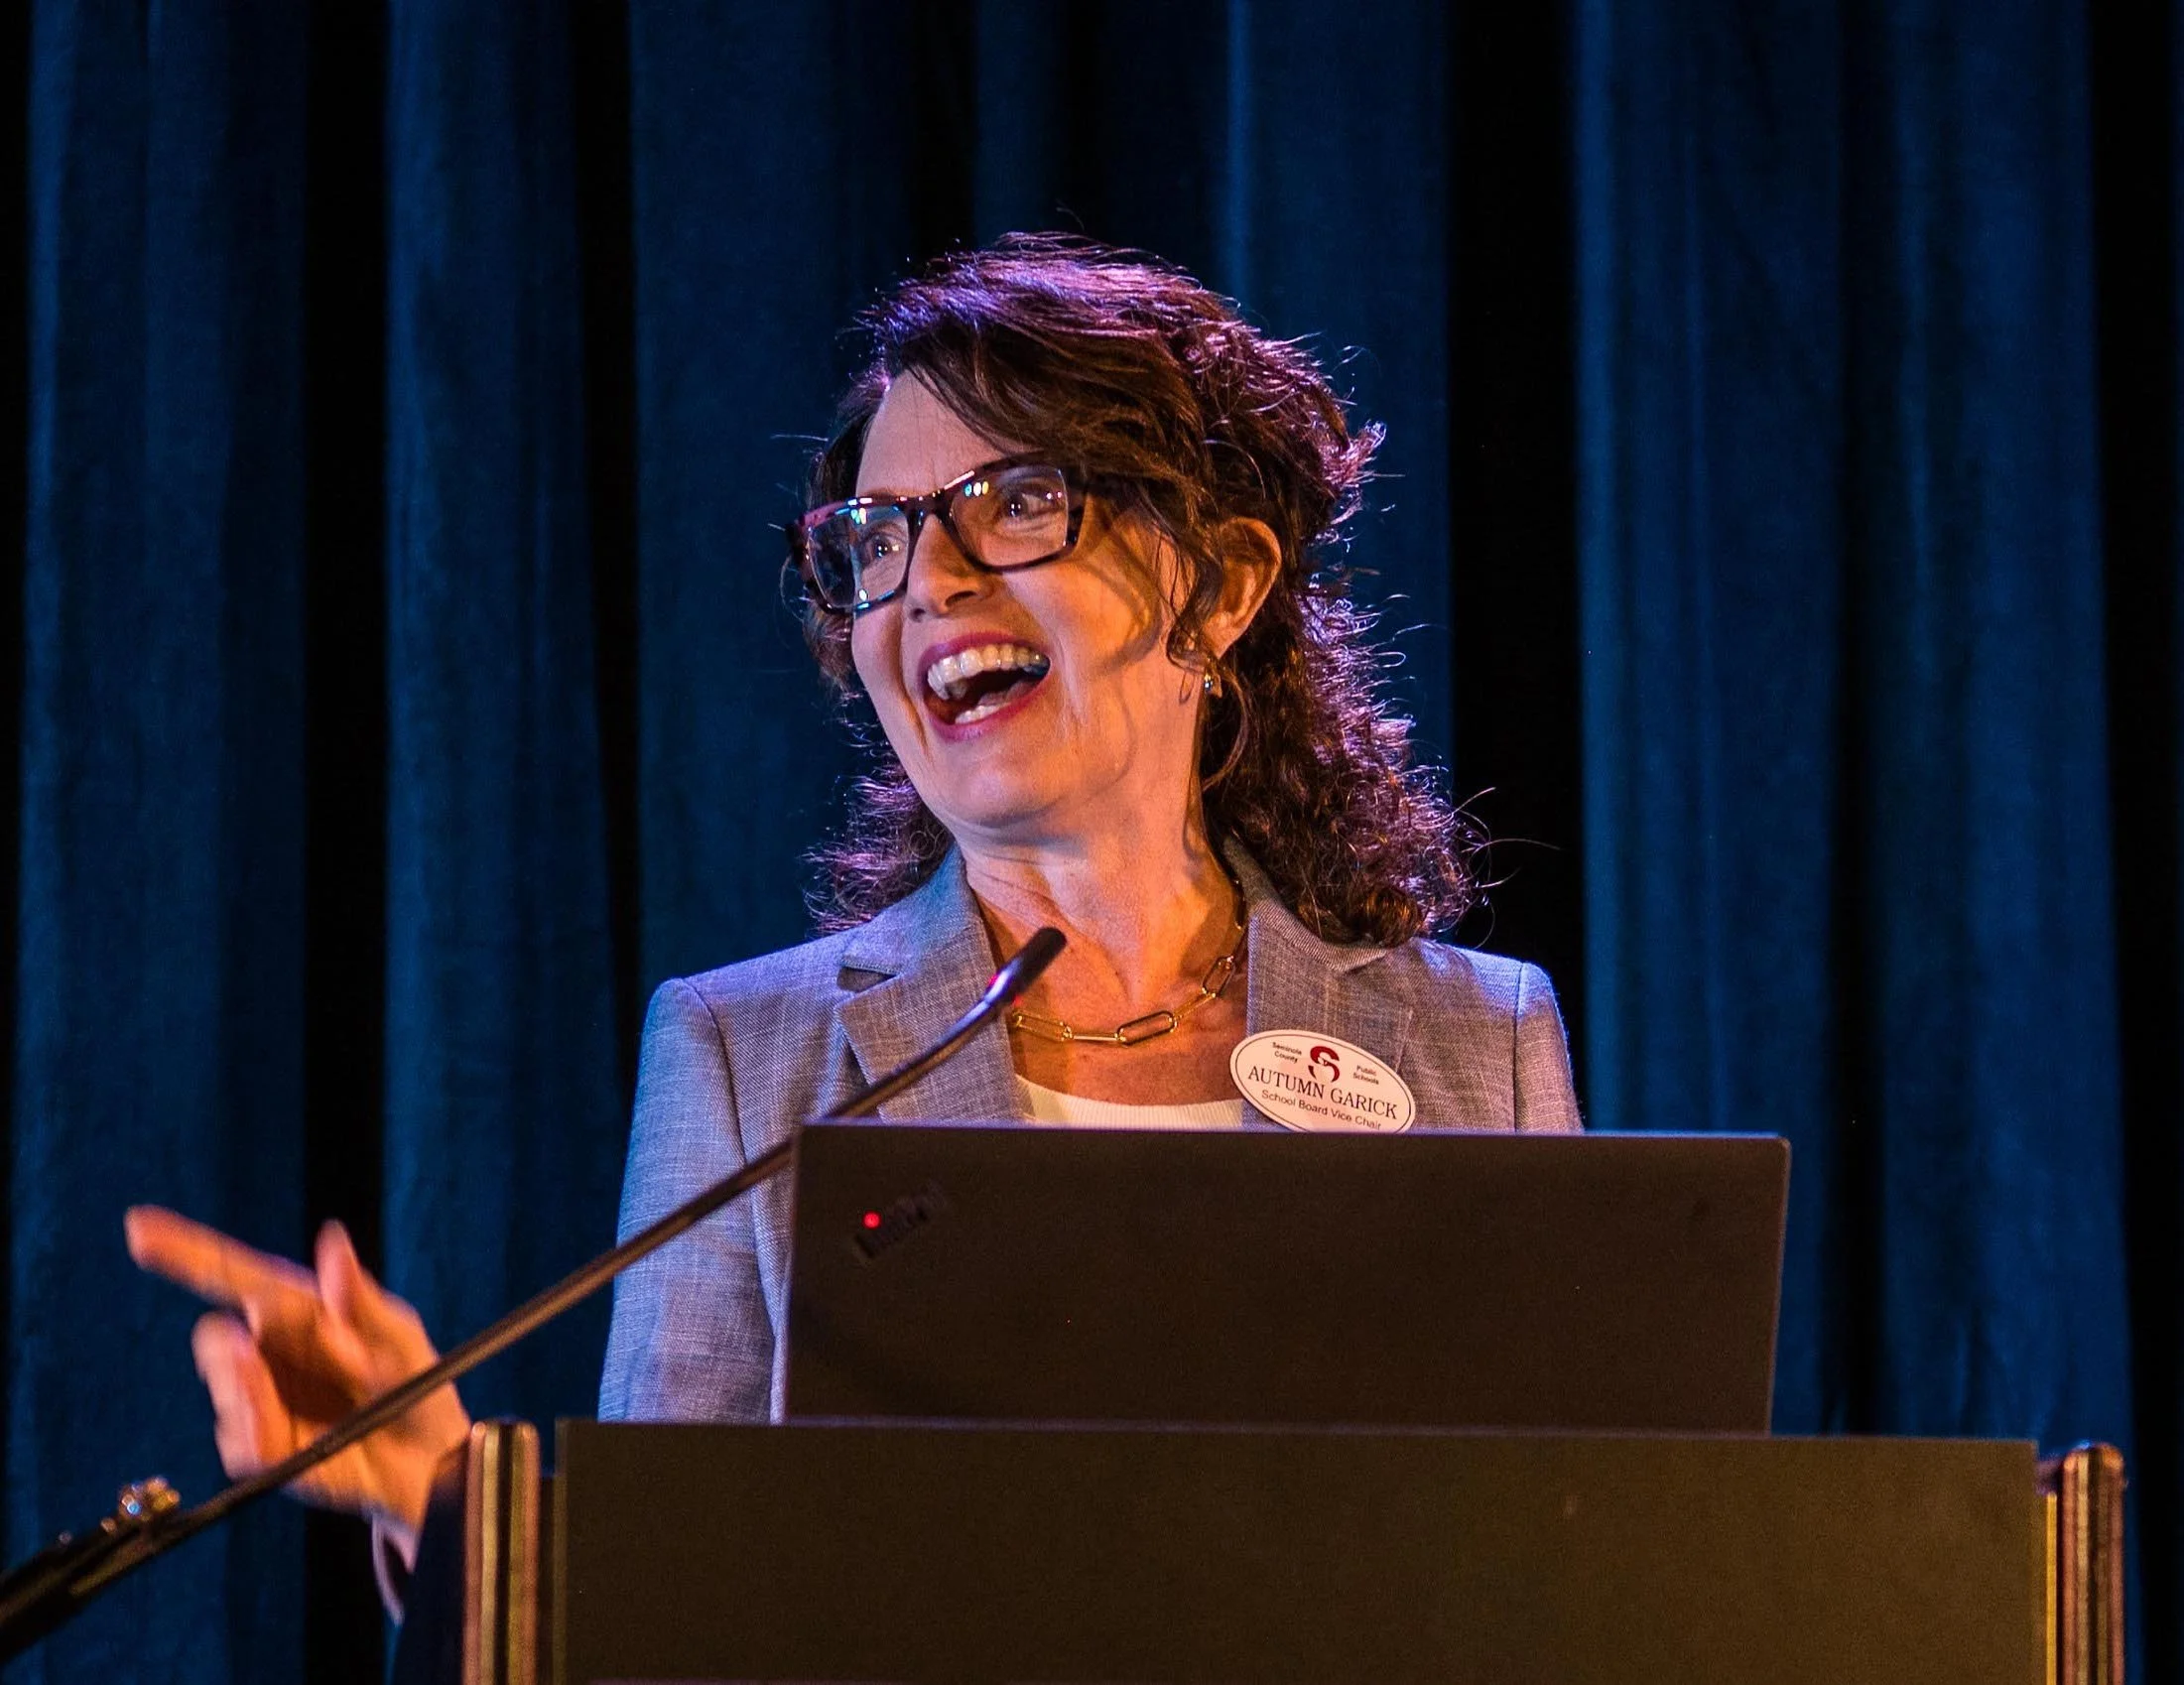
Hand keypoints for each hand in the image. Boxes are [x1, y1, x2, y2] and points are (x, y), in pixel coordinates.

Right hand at [124, 1206, 469, 1558]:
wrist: (427, 1461)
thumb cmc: (419, 1383)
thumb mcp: (399, 1341)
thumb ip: (362, 1301)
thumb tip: (332, 1241)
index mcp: (299, 1310)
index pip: (233, 1273)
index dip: (185, 1250)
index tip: (139, 1228)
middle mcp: (268, 1350)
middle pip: (214, 1336)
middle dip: (232, 1350)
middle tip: (274, 1360)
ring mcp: (258, 1399)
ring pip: (223, 1389)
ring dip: (256, 1395)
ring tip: (309, 1404)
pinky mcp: (258, 1446)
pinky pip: (240, 1441)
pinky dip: (266, 1437)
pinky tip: (307, 1441)